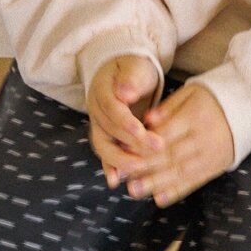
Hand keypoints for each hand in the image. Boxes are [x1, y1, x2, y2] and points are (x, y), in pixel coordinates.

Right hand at [86, 55, 164, 183]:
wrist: (124, 74)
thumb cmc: (134, 69)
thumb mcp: (135, 67)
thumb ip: (131, 79)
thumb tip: (125, 93)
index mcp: (101, 91)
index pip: (113, 109)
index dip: (127, 122)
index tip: (144, 132)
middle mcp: (95, 111)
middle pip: (109, 131)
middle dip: (132, 143)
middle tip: (155, 150)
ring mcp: (98, 126)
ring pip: (104, 146)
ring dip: (120, 161)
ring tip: (139, 170)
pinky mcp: (105, 137)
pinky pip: (105, 154)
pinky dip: (109, 168)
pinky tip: (116, 183)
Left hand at [109, 82, 234, 206]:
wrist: (249, 111)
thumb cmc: (213, 99)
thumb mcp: (191, 92)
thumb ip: (168, 106)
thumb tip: (147, 121)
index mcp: (196, 116)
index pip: (165, 134)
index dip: (143, 145)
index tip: (122, 152)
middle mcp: (204, 138)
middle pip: (170, 155)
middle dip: (144, 168)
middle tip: (122, 177)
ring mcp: (211, 155)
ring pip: (180, 172)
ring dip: (156, 184)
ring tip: (135, 191)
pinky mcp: (216, 167)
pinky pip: (195, 182)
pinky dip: (177, 192)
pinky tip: (160, 199)